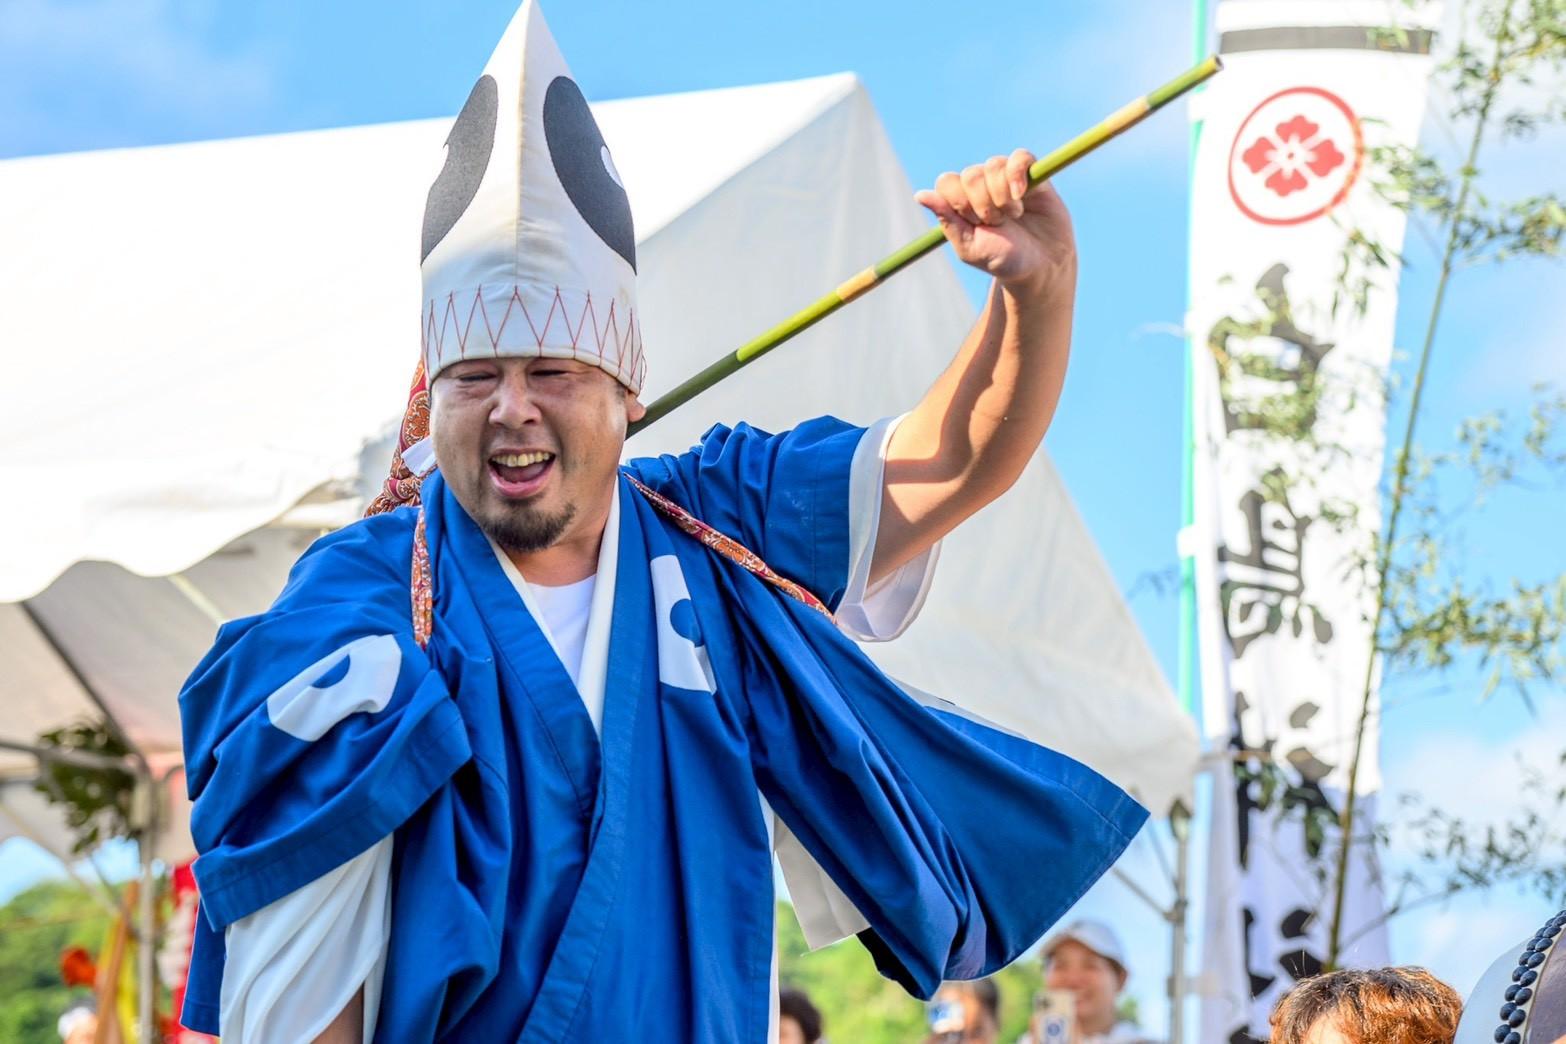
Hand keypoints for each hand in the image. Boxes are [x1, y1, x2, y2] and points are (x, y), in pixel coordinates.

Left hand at [915, 149, 1075, 297]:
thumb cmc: (1003, 259)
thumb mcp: (970, 247)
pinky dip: (1018, 174)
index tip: (975, 223)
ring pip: (994, 165)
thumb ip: (948, 221)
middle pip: (970, 175)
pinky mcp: (1031, 174)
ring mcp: (1005, 177)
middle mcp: (981, 185)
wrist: (1041, 265)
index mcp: (960, 201)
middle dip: (983, 204)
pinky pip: (1020, 157)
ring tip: (1014, 215)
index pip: (946, 182)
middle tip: (997, 223)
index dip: (960, 202)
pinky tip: (1021, 194)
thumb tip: (920, 195)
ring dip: (1002, 196)